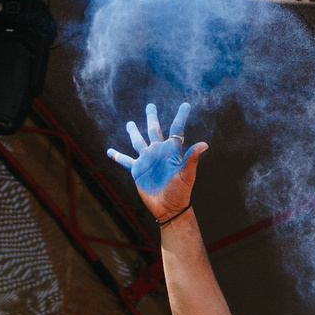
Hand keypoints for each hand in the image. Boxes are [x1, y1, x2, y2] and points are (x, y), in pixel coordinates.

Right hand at [106, 101, 207, 226]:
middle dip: (152, 118)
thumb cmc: (181, 192)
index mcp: (171, 151)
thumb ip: (192, 159)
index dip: (181, 117)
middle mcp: (158, 152)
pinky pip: (125, 161)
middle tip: (150, 106)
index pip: (176, 130)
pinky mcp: (137, 170)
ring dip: (133, 132)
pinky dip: (117, 156)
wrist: (169, 208)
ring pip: (138, 142)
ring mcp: (147, 160)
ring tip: (130, 123)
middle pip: (154, 130)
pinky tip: (110, 151)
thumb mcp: (187, 175)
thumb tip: (204, 144)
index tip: (186, 105)